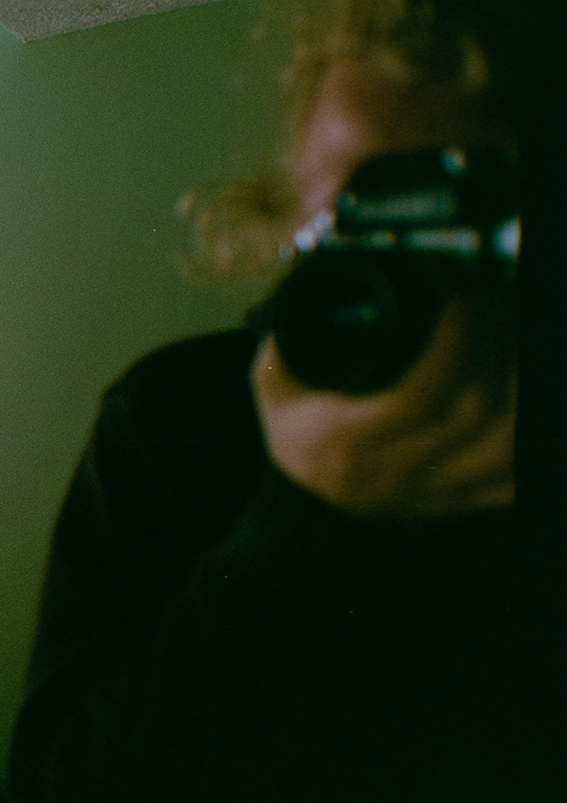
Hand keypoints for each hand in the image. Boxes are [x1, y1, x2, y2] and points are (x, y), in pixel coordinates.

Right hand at [252, 291, 515, 518]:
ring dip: (519, 383)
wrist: (311, 508)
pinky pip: (519, 473)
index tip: (460, 298)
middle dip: (495, 349)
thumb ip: (287, 343)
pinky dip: (527, 429)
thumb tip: (309, 295)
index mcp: (345, 443)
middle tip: (496, 304)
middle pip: (474, 413)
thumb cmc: (298, 438)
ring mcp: (438, 494)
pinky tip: (519, 389)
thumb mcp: (274, 387)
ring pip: (508, 442)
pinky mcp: (469, 501)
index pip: (416, 397)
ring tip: (512, 340)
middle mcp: (394, 474)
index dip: (452, 344)